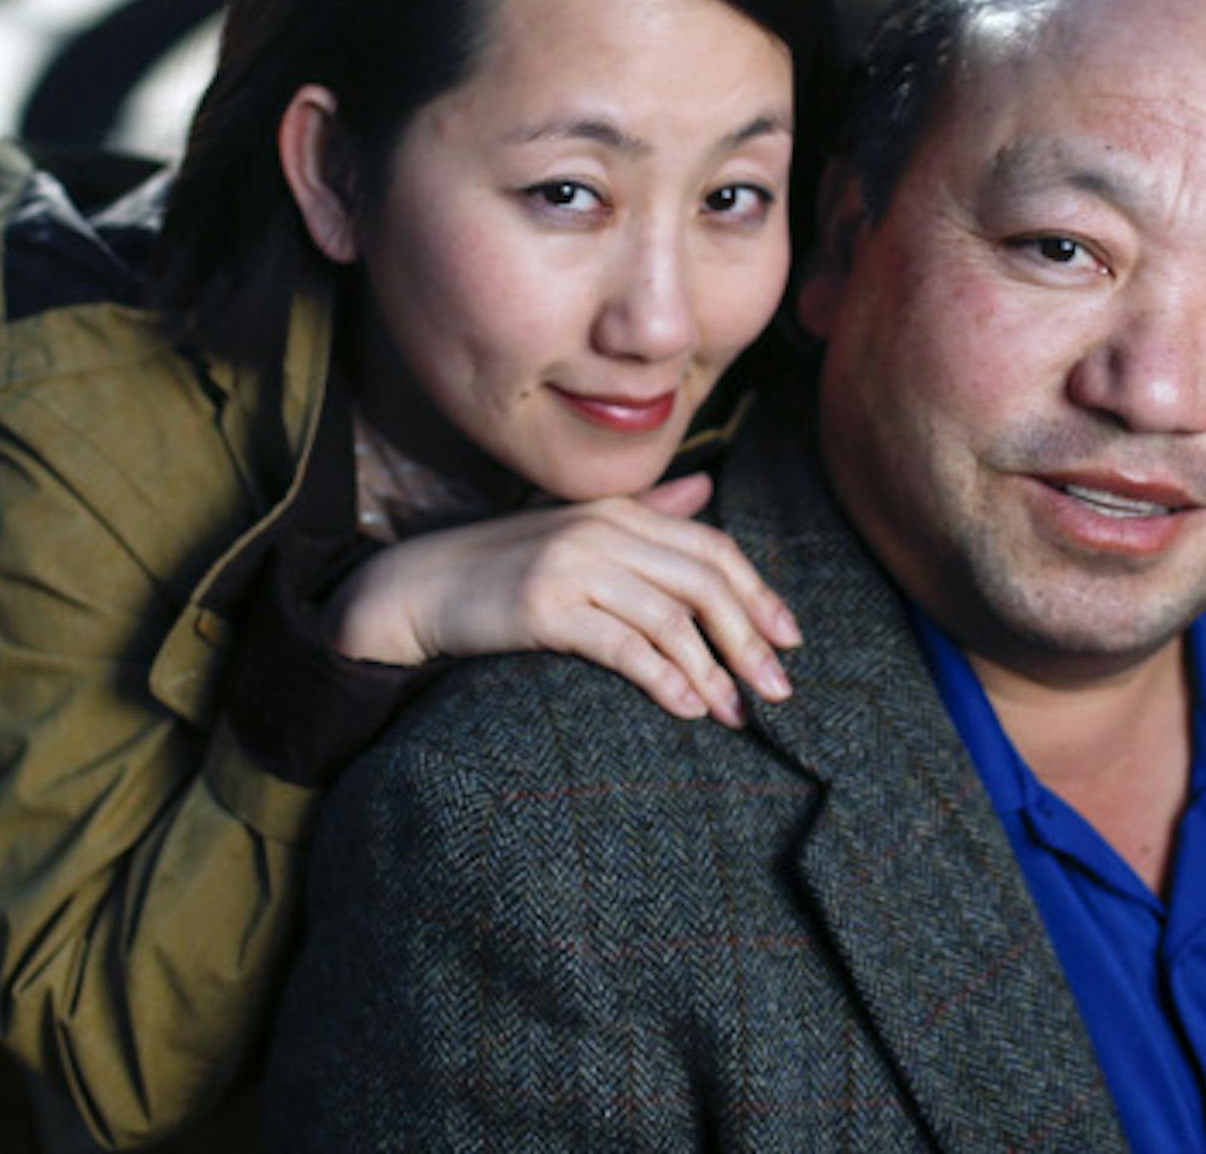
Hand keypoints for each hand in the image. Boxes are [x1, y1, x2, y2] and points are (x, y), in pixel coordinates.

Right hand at [322, 474, 799, 726]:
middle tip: (779, 690)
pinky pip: (622, 644)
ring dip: (712, 670)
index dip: (758, 594)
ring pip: (669, 617)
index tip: (789, 640)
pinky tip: (686, 708)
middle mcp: (600, 529)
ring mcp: (571, 564)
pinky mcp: (543, 606)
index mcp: (617, 511)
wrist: (415, 586)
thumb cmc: (502, 567)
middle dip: (749, 638)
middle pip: (703, 582)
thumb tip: (704, 491)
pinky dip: (663, 678)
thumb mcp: (576, 530)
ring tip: (735, 713)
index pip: (712, 549)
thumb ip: (645, 514)